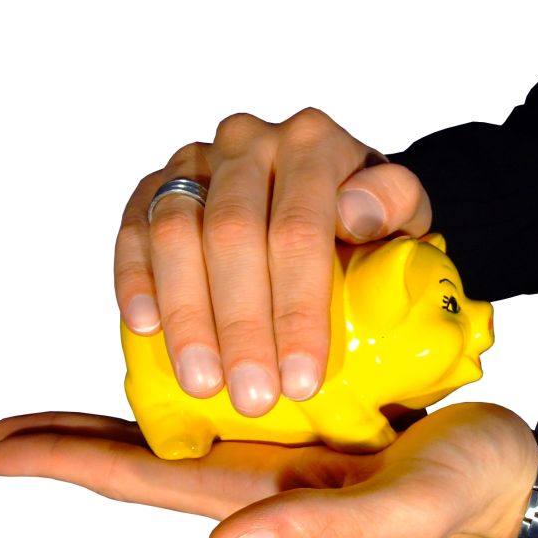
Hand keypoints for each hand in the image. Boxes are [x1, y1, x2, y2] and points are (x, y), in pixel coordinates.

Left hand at [0, 402, 537, 537]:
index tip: (4, 450)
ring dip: (118, 405)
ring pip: (180, 414)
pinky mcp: (306, 394)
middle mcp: (259, 461)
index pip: (151, 477)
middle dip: (74, 443)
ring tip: (59, 405)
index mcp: (266, 489)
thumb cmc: (458, 487)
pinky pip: (228, 376)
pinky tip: (165, 350)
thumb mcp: (397, 511)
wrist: (502, 459)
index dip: (75, 463)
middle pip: (147, 451)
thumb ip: (317, 531)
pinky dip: (185, 365)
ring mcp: (279, 431)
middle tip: (5, 432)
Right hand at [115, 108, 431, 417]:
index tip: (302, 380)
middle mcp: (249, 140)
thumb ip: (396, 202)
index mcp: (313, 142)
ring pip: (175, 232)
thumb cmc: (369, 219)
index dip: (298, 310)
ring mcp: (197, 161)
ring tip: (202, 382)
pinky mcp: (156, 186)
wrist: (328, 192)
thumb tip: (356, 212)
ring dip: (187, 315)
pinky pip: (133, 228)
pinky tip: (145, 327)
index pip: (299, 230)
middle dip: (241, 327)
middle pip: (233, 235)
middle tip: (252, 397)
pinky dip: (134, 278)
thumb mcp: (404, 211)